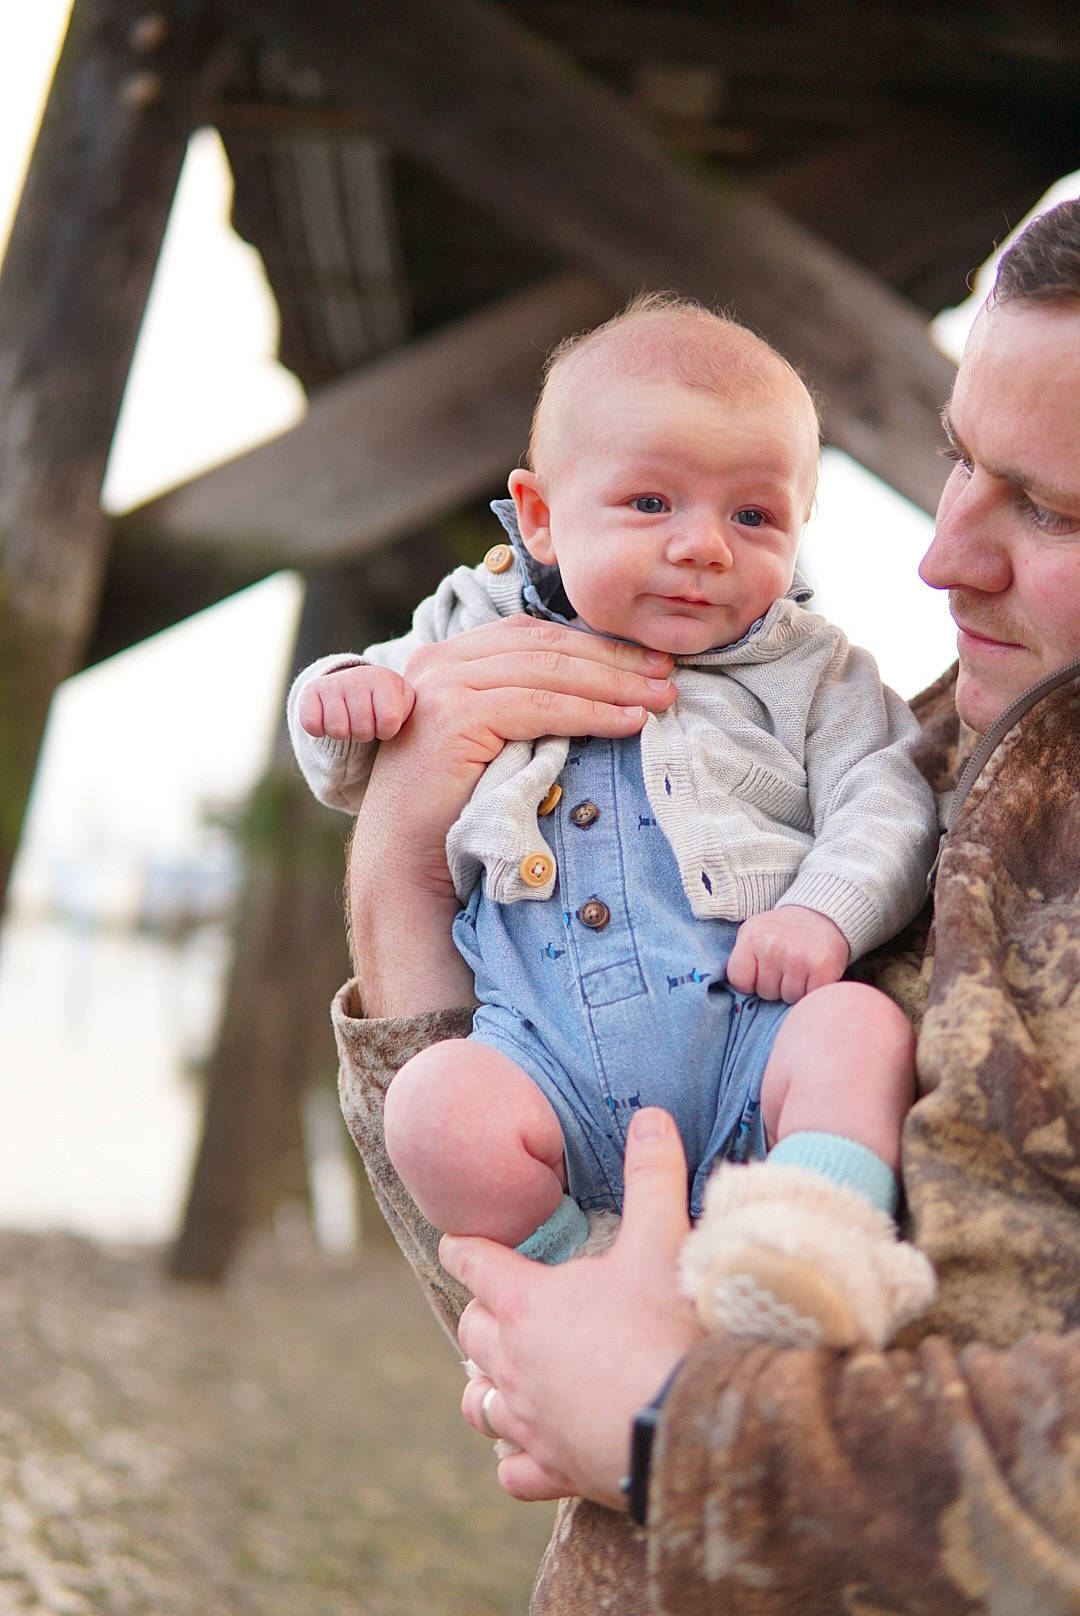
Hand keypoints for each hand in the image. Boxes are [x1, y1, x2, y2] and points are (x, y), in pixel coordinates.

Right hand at [298, 665, 415, 741]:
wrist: (357, 689)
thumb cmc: (389, 705)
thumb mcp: (408, 707)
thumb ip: (426, 712)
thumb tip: (442, 723)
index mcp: (387, 682)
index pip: (387, 725)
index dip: (386, 732)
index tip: (387, 722)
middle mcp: (359, 677)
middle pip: (361, 730)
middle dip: (365, 734)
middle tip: (367, 721)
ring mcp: (333, 683)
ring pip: (338, 730)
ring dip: (345, 733)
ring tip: (351, 721)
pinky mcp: (310, 692)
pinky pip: (312, 724)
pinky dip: (320, 729)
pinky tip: (330, 720)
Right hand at [348, 617, 674, 1013]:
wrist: (406, 861)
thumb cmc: (455, 809)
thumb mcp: (493, 739)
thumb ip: (524, 703)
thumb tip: (605, 684)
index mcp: (447, 658)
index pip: (533, 635)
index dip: (594, 643)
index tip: (646, 660)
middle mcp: (438, 661)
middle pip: (545, 646)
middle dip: (613, 659)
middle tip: (666, 674)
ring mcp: (443, 686)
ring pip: (549, 673)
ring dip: (613, 685)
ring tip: (660, 699)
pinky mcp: (455, 717)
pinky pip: (541, 708)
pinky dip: (591, 713)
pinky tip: (629, 723)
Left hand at [441, 1108, 703, 1508]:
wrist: (687, 1426)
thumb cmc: (665, 1326)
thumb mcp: (663, 1239)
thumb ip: (654, 1174)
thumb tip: (650, 1115)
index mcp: (526, 1303)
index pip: (476, 1264)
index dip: (464, 1248)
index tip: (454, 1242)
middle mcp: (513, 1363)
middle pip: (473, 1331)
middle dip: (480, 1314)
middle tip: (495, 1304)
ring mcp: (529, 1421)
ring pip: (480, 1403)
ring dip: (483, 1386)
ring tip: (493, 1378)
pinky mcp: (554, 1470)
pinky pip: (512, 1470)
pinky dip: (512, 1458)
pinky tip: (522, 1452)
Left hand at [725, 906, 849, 1002]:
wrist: (823, 914)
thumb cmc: (783, 929)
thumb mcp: (754, 932)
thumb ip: (742, 957)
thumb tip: (735, 990)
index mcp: (751, 938)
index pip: (739, 981)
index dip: (750, 982)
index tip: (761, 973)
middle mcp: (772, 947)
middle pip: (765, 992)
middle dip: (775, 986)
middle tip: (785, 967)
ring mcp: (797, 958)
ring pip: (788, 997)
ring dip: (794, 989)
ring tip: (799, 969)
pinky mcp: (821, 968)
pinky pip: (808, 996)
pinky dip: (812, 990)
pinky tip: (813, 974)